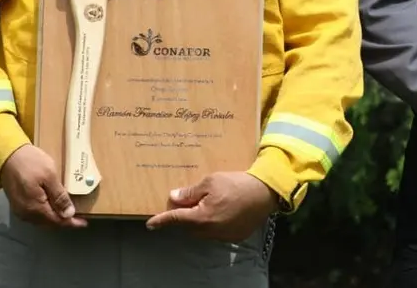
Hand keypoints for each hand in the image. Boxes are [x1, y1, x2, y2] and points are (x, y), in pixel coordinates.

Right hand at [0, 144, 86, 228]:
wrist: (7, 155)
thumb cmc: (31, 163)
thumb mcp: (49, 176)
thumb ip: (59, 196)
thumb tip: (69, 214)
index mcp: (35, 208)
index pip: (56, 221)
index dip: (71, 223)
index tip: (84, 223)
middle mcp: (26, 214)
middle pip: (48, 223)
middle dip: (63, 222)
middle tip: (78, 218)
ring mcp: (20, 210)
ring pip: (41, 221)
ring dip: (54, 219)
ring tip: (67, 214)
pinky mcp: (17, 204)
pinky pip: (34, 215)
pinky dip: (46, 214)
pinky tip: (52, 208)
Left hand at [145, 172, 277, 241]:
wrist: (266, 192)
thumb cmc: (238, 184)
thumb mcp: (211, 181)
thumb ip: (191, 192)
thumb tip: (174, 198)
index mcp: (201, 217)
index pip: (175, 219)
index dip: (162, 221)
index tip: (150, 224)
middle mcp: (210, 230)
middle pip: (189, 226)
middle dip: (186, 216)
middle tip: (190, 202)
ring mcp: (223, 235)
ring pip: (203, 231)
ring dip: (201, 221)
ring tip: (210, 204)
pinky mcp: (235, 236)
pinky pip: (218, 232)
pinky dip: (215, 224)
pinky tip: (224, 211)